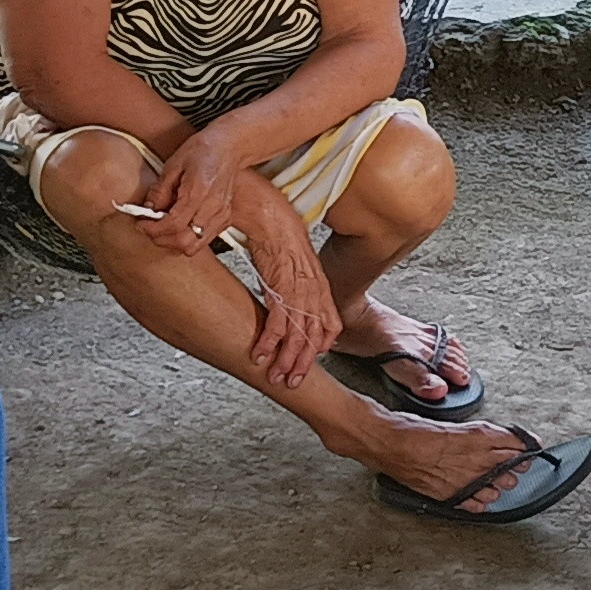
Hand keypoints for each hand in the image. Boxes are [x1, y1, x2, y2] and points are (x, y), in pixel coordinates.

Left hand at [139, 125, 245, 257]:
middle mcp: (212, 208)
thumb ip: (160, 190)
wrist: (229, 148)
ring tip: (163, 228)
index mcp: (198, 192)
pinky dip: (188, 238)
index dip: (153, 229)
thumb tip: (149, 209)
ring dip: (174, 243)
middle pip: (184, 242)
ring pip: (194, 246)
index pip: (173, 224)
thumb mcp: (174, 164)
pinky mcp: (225, 219)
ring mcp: (221, 216)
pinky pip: (203, 240)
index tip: (141, 224)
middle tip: (149, 229)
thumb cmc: (203, 151)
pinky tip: (179, 225)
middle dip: (161, 240)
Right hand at [229, 170, 335, 388]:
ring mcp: (297, 288)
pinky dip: (269, 342)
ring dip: (286, 359)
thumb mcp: (292, 257)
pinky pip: (276, 322)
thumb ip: (296, 277)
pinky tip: (261, 354)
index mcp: (317, 282)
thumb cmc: (275, 227)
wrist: (265, 208)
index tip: (311, 360)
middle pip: (314, 335)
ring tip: (276, 376)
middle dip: (303, 362)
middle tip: (292, 381)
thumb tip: (288, 291)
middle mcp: (312, 288)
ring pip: (297, 334)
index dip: (323, 345)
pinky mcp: (279, 285)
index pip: (330, 322)